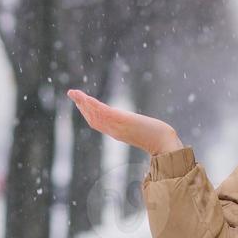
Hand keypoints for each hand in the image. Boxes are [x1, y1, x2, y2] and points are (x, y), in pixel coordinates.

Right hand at [67, 88, 183, 156]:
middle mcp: (115, 130)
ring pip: (95, 115)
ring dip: (83, 103)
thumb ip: (140, 131)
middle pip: (93, 118)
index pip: (99, 122)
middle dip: (82, 106)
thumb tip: (143, 132)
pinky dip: (93, 106)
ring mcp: (117, 127)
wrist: (165, 143)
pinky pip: (104, 113)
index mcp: (118, 132)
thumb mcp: (145, 132)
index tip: (81, 102)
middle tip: (71, 93)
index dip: (88, 113)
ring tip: (73, 93)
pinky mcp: (122, 122)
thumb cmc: (159, 140)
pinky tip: (86, 98)